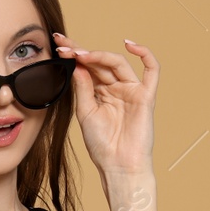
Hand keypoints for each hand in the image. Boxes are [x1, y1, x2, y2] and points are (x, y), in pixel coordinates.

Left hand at [53, 32, 158, 176]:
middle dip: (81, 52)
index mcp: (99, 92)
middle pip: (100, 62)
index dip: (74, 55)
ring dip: (99, 55)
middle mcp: (115, 88)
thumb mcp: (85, 112)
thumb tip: (77, 64)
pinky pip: (152, 71)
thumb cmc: (101, 144)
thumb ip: (82, 88)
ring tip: (80, 54)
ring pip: (118, 64)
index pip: (87, 67)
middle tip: (63, 45)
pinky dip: (145, 55)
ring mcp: (131, 90)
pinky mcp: (145, 96)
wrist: (118, 165)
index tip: (58, 45)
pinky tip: (129, 45)